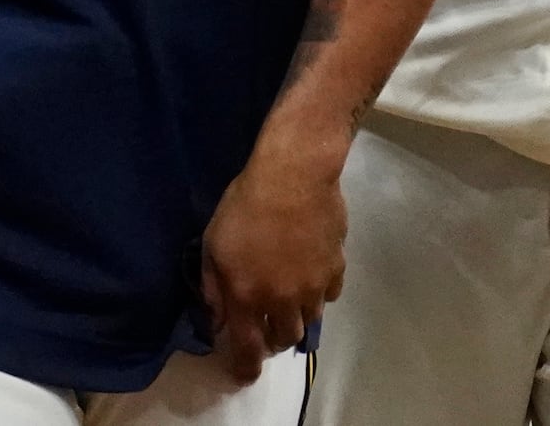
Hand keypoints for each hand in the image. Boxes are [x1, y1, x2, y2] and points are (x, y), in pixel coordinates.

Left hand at [201, 139, 345, 384]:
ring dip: (297, 315)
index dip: (246, 367)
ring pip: (310, 319)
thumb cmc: (246, 206)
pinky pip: (330, 295)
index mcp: (248, 298)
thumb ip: (213, 288)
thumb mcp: (213, 245)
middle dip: (273, 337)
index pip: (248, 349)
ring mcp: (313, 287)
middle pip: (284, 339)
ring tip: (289, 297)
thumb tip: (218, 319)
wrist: (293, 176)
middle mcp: (283, 301)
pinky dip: (319, 293)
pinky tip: (311, 274)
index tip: (245, 372)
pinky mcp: (336, 268)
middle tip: (266, 323)